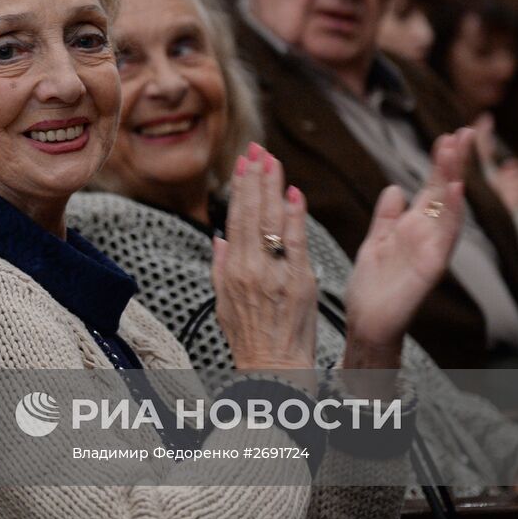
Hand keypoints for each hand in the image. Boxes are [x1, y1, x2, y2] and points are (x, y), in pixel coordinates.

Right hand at [212, 143, 316, 370]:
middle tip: (258, 148)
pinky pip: (295, 243)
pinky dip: (294, 217)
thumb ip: (221, 266)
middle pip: (252, 213)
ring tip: (273, 160)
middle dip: (256, 177)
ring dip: (274, 187)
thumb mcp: (223, 303)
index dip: (240, 187)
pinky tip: (294, 194)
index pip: (236, 218)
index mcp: (231, 270)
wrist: (273, 369)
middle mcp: (251, 267)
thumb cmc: (248, 339)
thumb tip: (218, 237)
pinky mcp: (299, 282)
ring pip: (272, 222)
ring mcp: (275, 274)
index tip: (244, 162)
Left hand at [342, 127, 469, 365]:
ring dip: (454, 178)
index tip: (449, 135)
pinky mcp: (431, 267)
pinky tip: (456, 190)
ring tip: (456, 148)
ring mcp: (432, 250)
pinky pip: (445, 237)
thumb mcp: (376, 242)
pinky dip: (452, 213)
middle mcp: (427, 235)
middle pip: (445, 192)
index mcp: (414, 227)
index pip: (432, 188)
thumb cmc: (374, 286)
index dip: (441, 163)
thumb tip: (395, 188)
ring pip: (448, 208)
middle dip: (454, 162)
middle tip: (463, 132)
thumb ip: (386, 217)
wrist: (367, 321)